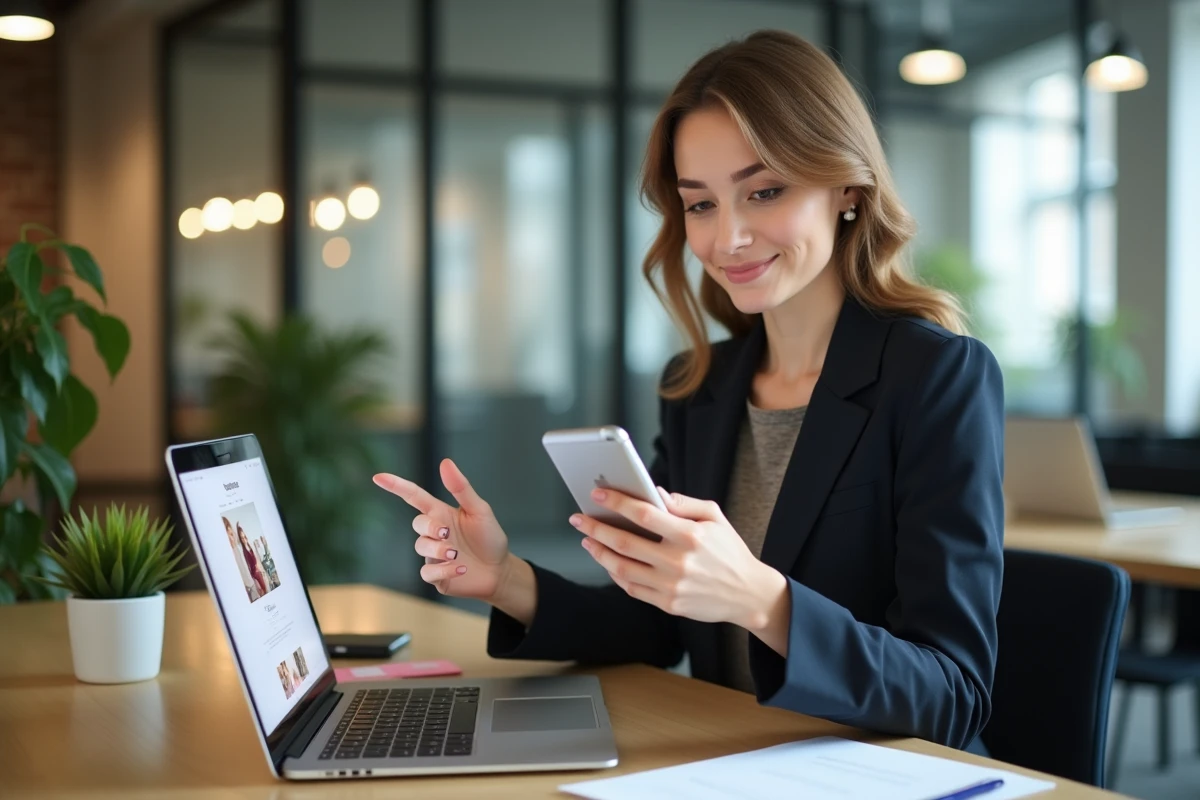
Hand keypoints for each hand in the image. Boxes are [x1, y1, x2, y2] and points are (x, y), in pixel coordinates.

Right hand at [373, 459, 510, 600]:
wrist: (500, 570)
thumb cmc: (489, 537)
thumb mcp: (479, 510)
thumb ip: (461, 488)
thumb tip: (445, 462)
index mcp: (441, 513)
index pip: (414, 496)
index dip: (396, 486)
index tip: (378, 477)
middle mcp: (434, 533)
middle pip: (417, 523)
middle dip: (429, 527)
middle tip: (447, 533)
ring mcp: (433, 554)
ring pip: (420, 547)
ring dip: (438, 549)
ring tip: (456, 554)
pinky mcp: (436, 575)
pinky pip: (427, 572)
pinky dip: (444, 570)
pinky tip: (461, 569)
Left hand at [572, 487, 783, 631]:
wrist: (747, 594)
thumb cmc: (729, 551)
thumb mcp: (714, 517)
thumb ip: (683, 503)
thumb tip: (652, 493)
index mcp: (690, 535)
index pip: (644, 514)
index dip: (617, 502)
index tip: (597, 494)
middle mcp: (678, 562)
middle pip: (625, 542)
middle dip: (596, 528)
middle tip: (578, 519)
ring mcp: (672, 586)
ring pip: (622, 568)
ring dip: (599, 553)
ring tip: (587, 541)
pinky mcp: (669, 604)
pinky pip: (632, 589)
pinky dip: (615, 574)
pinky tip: (608, 562)